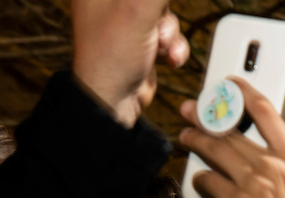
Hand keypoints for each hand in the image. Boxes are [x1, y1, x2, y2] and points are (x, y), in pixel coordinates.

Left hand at [71, 0, 188, 128]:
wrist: (113, 101)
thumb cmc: (111, 57)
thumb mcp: (139, 9)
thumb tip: (164, 0)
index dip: (156, 2)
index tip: (155, 12)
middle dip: (163, 12)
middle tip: (158, 26)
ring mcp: (126, 19)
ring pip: (164, 10)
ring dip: (171, 31)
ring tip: (162, 46)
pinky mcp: (141, 38)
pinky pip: (168, 32)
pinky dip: (173, 46)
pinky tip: (166, 57)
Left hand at [179, 78, 284, 197]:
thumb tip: (267, 166)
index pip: (266, 111)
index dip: (243, 92)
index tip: (230, 84)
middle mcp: (274, 165)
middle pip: (231, 130)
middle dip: (205, 118)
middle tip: (190, 112)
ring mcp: (254, 183)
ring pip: (214, 150)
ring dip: (195, 141)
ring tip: (185, 138)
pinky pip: (208, 182)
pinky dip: (200, 180)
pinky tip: (199, 183)